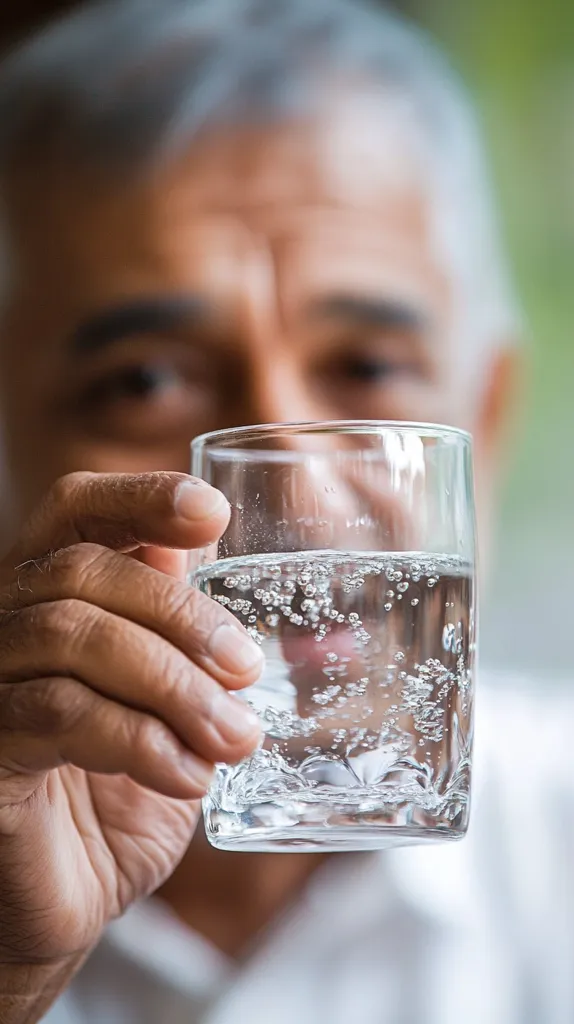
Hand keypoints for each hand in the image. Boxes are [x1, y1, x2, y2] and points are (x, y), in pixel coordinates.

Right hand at [0, 472, 262, 969]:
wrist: (62, 905)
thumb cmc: (118, 797)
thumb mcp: (166, 707)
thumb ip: (179, 637)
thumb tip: (210, 561)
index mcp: (53, 599)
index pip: (75, 509)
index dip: (138, 496)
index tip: (211, 514)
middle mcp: (5, 626)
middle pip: (81, 568)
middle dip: (181, 613)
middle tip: (246, 668)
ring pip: (71, 634)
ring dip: (172, 683)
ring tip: (233, 736)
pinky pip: (58, 713)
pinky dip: (141, 739)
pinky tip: (189, 777)